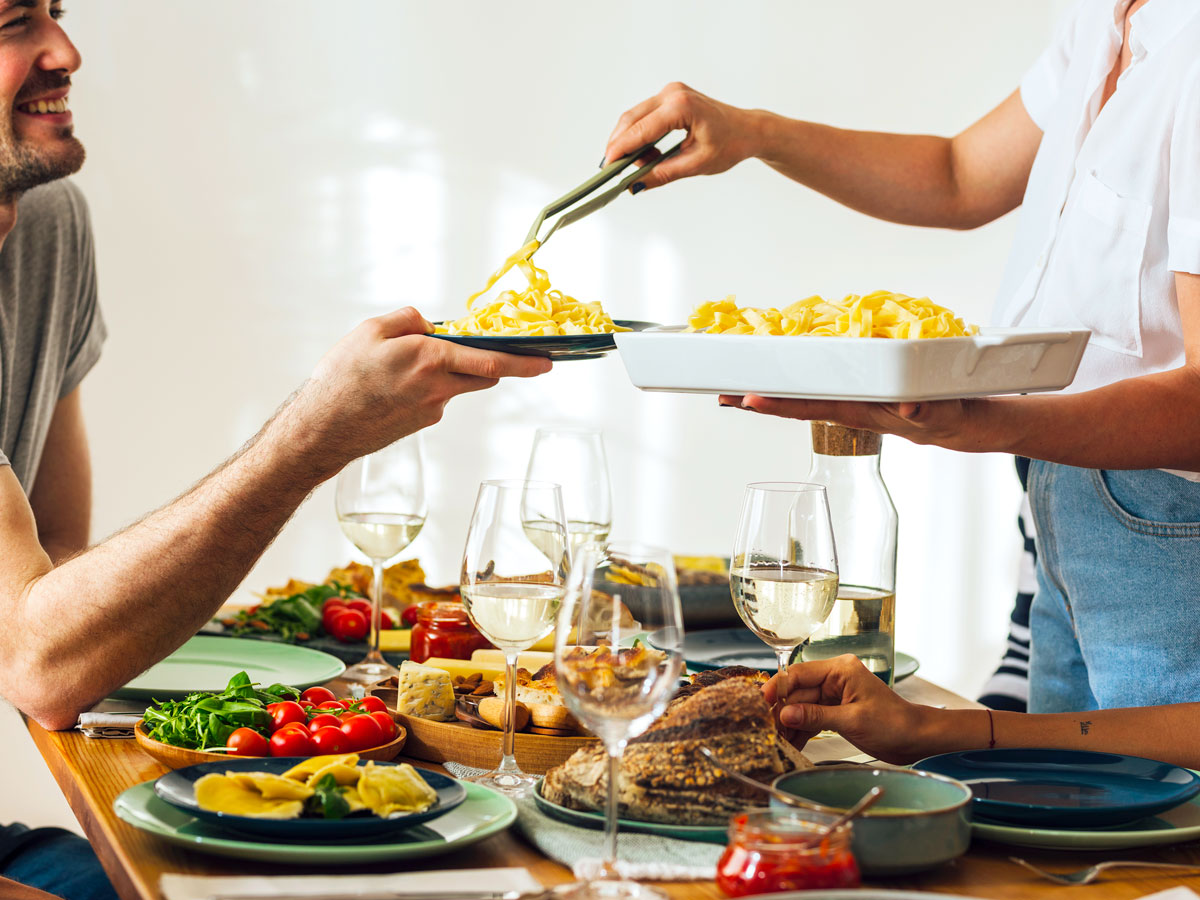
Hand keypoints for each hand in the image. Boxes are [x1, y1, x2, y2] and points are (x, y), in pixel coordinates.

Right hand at [290, 307, 551, 472]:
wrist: (323, 429)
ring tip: (415, 364)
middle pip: (484, 375)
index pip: (492, 361)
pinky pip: (437, 398)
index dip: (524, 362)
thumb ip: (408, 320)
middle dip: (493, 363)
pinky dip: (428, 387)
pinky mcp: (422, 424)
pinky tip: (396, 385)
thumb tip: (431, 324)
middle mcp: (438, 388)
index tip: (548, 361)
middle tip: (492, 352)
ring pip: (459, 386)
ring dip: (455, 373)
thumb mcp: (370, 331)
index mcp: (430, 359)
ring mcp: (432, 410)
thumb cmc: (342, 378)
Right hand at [602, 82, 759, 190]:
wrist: (747, 130)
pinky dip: (639, 135)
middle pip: (631, 119)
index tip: (607, 168)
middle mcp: (672, 93)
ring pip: (635, 117)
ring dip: (628, 141)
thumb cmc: (730, 144)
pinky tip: (646, 155)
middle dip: (618, 145)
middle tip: (611, 170)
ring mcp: (670, 92)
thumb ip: (663, 174)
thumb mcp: (696, 164)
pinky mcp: (669, 97)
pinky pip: (645, 116)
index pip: (641, 130)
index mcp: (681, 107)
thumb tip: (636, 184)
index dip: (621, 150)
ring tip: (635, 166)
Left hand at [719, 393, 1002, 453]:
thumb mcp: (938, 414)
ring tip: (734, 393)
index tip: (748, 399)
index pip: (811, 407)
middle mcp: (846, 406)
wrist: (957, 425)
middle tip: (722, 396)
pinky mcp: (856, 393)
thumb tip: (906, 408)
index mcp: (859, 411)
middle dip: (759, 401)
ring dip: (770, 394)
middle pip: (795, 403)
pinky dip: (794, 382)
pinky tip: (775, 377)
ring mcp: (849, 402)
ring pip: (802, 397)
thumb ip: (923, 410)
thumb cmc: (945, 418)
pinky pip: (818, 387)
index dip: (779, 404)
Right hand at [764, 654, 943, 763]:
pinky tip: (791, 743)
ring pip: (803, 707)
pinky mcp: (837, 711)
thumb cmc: (894, 723)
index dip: (779, 687)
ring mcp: (835, 695)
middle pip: (798, 692)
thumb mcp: (852, 720)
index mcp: (840, 670)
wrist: (916, 738)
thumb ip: (816, 716)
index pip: (799, 673)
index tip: (762, 701)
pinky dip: (803, 730)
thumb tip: (786, 713)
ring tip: (776, 740)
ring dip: (790, 724)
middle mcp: (835, 678)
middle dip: (783, 711)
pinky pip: (813, 718)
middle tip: (767, 728)